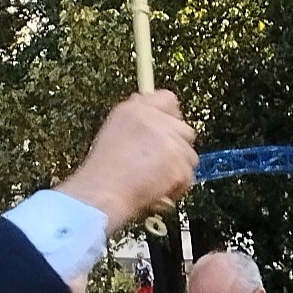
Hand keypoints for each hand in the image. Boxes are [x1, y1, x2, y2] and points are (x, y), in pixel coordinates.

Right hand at [56, 91, 196, 231]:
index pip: (167, 99)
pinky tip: (158, 191)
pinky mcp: (178, 164)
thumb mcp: (113, 134)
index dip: (171, 116)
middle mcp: (153, 120)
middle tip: (161, 164)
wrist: (102, 194)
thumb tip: (152, 113)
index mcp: (134, 110)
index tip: (169, 130)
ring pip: (189, 155)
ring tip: (156, 180)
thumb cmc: (102, 173)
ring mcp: (168, 142)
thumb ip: (138, 122)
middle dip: (177, 148)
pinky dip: (177, 187)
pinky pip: (188, 176)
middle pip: (184, 129)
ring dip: (177, 170)